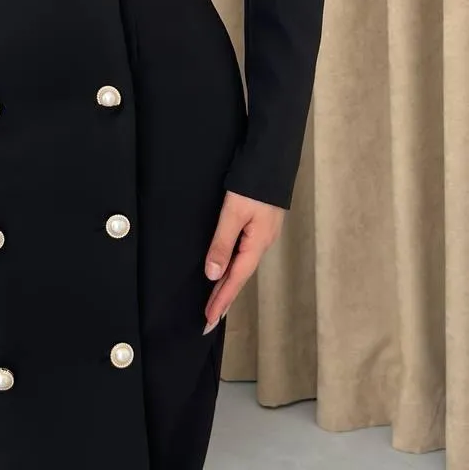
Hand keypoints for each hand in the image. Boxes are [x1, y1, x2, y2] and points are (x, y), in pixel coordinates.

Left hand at [201, 189, 284, 332]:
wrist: (272, 160)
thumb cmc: (252, 185)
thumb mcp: (233, 213)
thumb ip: (222, 243)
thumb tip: (213, 274)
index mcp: (257, 244)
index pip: (235, 280)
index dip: (221, 301)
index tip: (208, 320)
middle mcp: (262, 243)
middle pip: (240, 277)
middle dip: (224, 299)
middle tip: (208, 321)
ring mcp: (262, 235)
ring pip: (242, 267)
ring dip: (228, 286)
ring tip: (216, 303)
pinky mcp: (260, 226)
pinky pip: (244, 255)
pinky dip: (234, 269)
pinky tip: (227, 271)